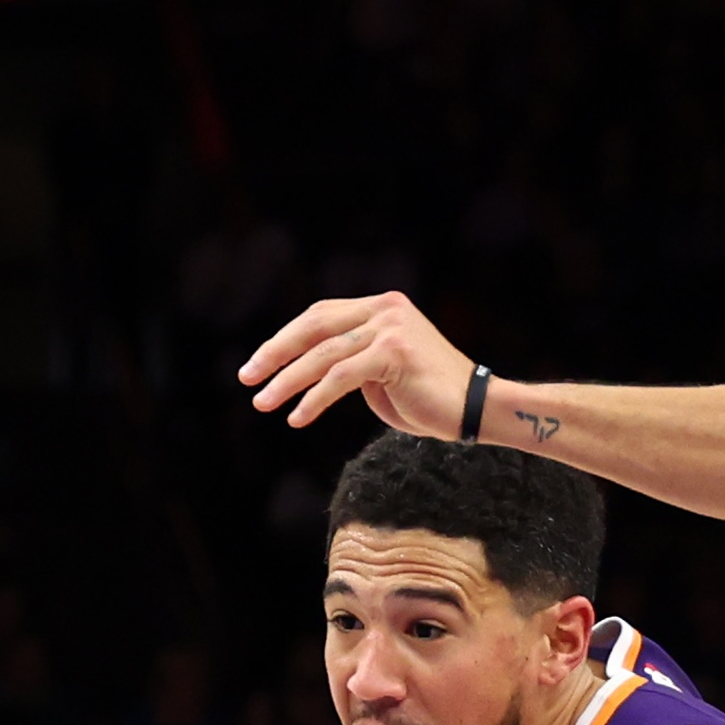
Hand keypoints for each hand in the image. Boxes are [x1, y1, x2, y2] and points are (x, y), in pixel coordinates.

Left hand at [239, 291, 476, 435]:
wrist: (477, 410)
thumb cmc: (431, 399)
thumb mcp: (383, 371)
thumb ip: (351, 361)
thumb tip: (310, 370)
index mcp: (381, 307)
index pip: (319, 316)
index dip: (285, 339)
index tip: (259, 364)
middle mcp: (385, 309)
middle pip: (313, 326)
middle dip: (275, 353)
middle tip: (247, 378)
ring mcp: (390, 328)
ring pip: (323, 355)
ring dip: (287, 381)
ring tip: (263, 403)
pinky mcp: (394, 353)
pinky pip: (341, 377)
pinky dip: (315, 399)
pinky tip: (298, 418)